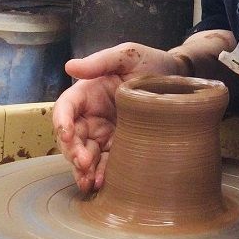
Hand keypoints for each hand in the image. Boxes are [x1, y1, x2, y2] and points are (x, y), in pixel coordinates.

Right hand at [53, 42, 187, 192]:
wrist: (177, 77)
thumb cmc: (149, 62)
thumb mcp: (127, 56)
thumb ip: (100, 61)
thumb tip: (69, 67)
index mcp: (88, 92)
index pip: (66, 107)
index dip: (61, 122)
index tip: (66, 134)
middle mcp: (91, 114)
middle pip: (71, 136)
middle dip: (72, 151)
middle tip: (83, 162)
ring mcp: (103, 132)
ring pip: (84, 153)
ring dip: (82, 169)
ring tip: (89, 180)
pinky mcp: (118, 144)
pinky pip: (104, 162)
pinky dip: (99, 173)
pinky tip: (100, 182)